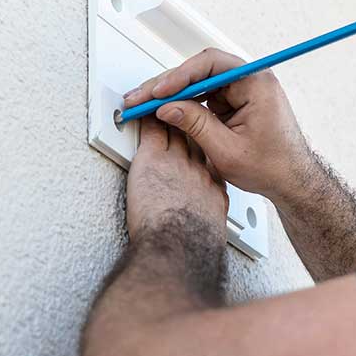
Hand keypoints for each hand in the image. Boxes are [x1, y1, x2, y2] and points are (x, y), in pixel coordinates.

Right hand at [123, 48, 312, 201]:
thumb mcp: (227, 150)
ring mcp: (242, 90)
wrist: (291, 180)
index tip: (159, 91)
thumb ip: (196, 125)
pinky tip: (165, 110)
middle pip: (201, 70)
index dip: (180, 76)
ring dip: (173, 93)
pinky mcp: (235, 101)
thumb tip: (167, 108)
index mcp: (257, 83)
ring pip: (199, 82)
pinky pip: (205, 95)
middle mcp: (250, 81)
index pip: (211, 65)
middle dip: (169, 84)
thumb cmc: (273, 166)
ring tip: (146, 103)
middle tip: (142, 96)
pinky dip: (184, 103)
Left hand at [126, 116, 228, 241]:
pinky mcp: (153, 158)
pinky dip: (147, 119)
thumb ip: (206, 222)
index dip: (204, 149)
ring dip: (170, 118)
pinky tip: (142, 110)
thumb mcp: (209, 234)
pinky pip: (152, 130)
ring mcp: (177, 162)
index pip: (210, 161)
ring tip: (162, 108)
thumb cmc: (190, 247)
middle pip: (196, 141)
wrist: (178, 244)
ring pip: (176, 131)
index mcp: (213, 190)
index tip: (199, 145)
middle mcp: (198, 171)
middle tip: (182, 118)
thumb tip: (199, 232)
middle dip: (190, 129)